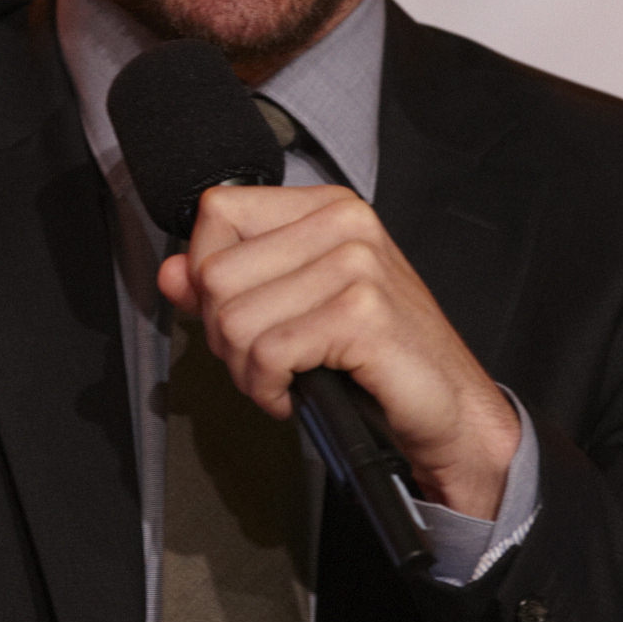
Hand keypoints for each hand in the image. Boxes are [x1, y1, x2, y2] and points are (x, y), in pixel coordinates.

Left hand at [158, 183, 519, 519]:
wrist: (451, 412)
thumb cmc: (380, 360)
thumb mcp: (298, 307)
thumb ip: (231, 283)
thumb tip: (172, 274)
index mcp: (328, 209)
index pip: (218, 210)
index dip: (208, 271)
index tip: (239, 310)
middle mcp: (344, 224)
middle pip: (216, 273)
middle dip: (226, 335)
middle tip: (268, 359)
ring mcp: (356, 265)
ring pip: (235, 318)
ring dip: (247, 370)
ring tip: (286, 377)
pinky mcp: (362, 314)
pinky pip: (268, 354)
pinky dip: (269, 390)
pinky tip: (297, 394)